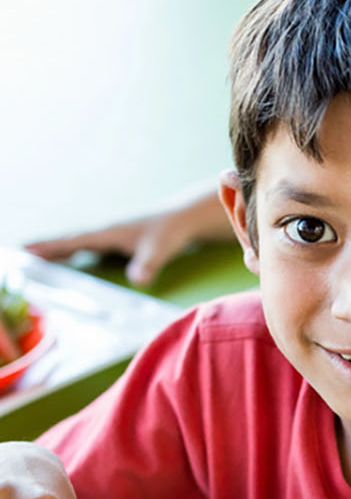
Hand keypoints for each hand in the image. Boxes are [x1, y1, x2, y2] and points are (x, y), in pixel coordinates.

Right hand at [24, 186, 231, 287]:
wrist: (183, 218)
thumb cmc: (171, 231)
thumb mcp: (160, 249)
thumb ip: (148, 265)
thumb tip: (137, 280)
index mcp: (108, 233)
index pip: (73, 241)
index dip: (50, 247)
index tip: (26, 250)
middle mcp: (103, 232)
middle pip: (67, 240)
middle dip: (43, 247)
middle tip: (18, 254)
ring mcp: (108, 235)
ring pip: (74, 242)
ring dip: (54, 249)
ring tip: (31, 257)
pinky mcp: (114, 240)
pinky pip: (85, 246)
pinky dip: (69, 251)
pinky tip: (64, 259)